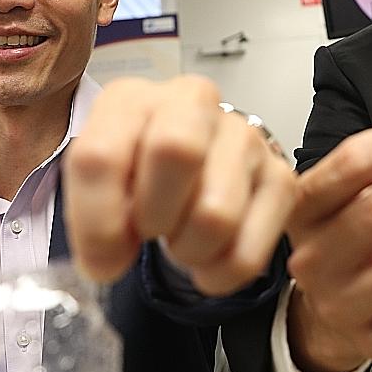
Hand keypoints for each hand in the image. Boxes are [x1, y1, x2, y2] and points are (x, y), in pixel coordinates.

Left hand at [62, 76, 295, 295]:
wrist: (187, 173)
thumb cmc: (137, 176)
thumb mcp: (98, 186)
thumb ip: (91, 221)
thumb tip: (105, 260)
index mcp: (131, 100)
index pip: (102, 156)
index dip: (97, 220)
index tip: (102, 254)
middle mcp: (191, 103)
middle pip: (175, 151)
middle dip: (153, 217)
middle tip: (148, 231)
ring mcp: (242, 137)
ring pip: (215, 215)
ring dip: (188, 251)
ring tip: (179, 239)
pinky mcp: (279, 177)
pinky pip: (248, 251)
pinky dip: (220, 272)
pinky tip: (207, 258)